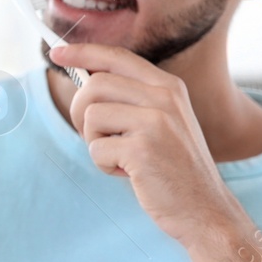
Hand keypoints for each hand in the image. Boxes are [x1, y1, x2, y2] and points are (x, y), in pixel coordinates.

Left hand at [51, 42, 246, 247]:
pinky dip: (104, 166)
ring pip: (91, 116)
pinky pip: (96, 149)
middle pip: (94, 85)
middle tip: (96, 136)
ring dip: (95, 142)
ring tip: (121, 156)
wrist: (204, 208)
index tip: (57, 52)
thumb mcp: (161, 121)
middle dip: (80, 112)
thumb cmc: (173, 168)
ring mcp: (156, 121)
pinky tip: (129, 173)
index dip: (82, 52)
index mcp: (168, 86)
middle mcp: (164, 97)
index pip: (116, 56)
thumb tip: (85, 77)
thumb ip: (131, 98)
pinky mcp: (143, 149)